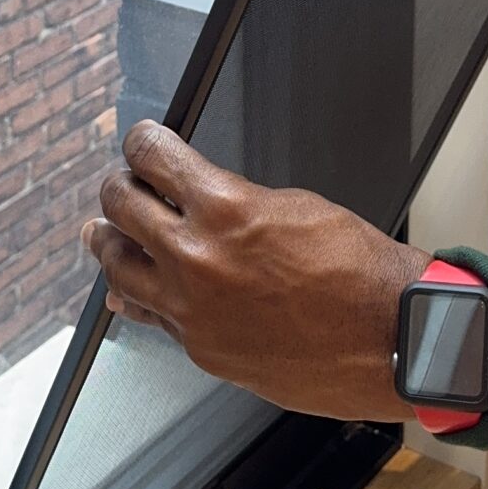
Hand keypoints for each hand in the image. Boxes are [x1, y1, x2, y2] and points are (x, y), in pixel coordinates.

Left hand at [82, 121, 423, 421]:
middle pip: (122, 206)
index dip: (142, 141)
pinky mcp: (199, 348)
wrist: (386, 337)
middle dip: (119, 186)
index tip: (140, 140)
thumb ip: (233, 199)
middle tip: (120, 182)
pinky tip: (124, 293)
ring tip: (101, 233)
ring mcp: (191, 309)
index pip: (153, 157)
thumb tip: (200, 195)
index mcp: (223, 207)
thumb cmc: (357, 271)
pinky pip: (148, 316)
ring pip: (119, 267)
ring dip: (108, 243)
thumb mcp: (295, 205)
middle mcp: (196, 258)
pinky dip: (133, 297)